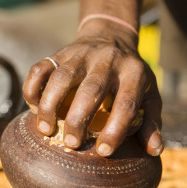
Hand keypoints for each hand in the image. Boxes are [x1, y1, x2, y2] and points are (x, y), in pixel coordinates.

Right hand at [22, 33, 162, 156]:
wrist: (111, 36)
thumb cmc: (131, 76)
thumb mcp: (149, 94)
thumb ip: (151, 122)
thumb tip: (154, 151)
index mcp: (134, 73)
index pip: (125, 103)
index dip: (115, 129)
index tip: (104, 151)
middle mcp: (107, 60)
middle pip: (91, 90)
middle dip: (79, 119)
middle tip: (72, 144)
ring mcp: (80, 54)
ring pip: (61, 77)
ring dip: (50, 105)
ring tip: (46, 130)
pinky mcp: (59, 53)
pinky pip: (40, 68)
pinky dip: (32, 88)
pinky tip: (33, 108)